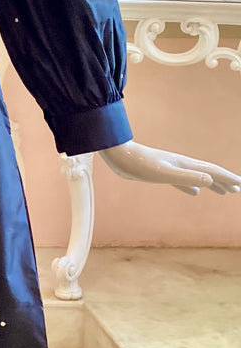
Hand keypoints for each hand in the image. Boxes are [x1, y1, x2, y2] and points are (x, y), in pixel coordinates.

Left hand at [99, 140, 240, 196]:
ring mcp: (171, 168)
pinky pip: (183, 181)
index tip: (240, 185)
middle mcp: (181, 165)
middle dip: (224, 181)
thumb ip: (186, 177)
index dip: (227, 178)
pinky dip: (192, 186)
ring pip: (197, 177)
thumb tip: (210, 180)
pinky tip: (194, 192)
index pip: (212, 172)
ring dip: (211, 184)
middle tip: (237, 189)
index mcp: (185, 165)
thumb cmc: (139, 165)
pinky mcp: (160, 173)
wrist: (118, 155)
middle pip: (208, 173)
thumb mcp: (164, 174)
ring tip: (222, 191)